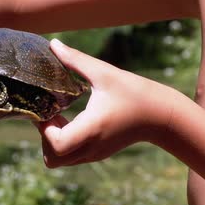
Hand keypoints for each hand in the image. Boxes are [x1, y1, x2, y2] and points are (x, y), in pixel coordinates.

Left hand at [37, 39, 173, 167]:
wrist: (160, 116)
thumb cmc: (134, 92)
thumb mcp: (104, 73)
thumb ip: (76, 59)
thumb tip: (53, 44)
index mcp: (91, 128)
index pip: (56, 145)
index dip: (44, 130)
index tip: (48, 110)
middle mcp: (91, 147)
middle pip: (52, 160)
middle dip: (45, 139)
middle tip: (50, 115)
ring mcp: (95, 154)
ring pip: (60, 161)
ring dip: (54, 142)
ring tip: (60, 117)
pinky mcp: (99, 153)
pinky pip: (72, 157)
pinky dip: (64, 144)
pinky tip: (72, 121)